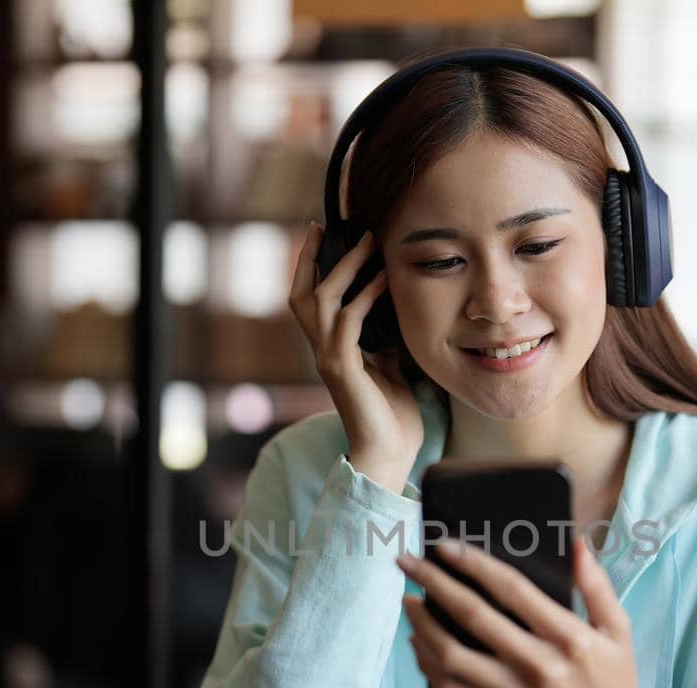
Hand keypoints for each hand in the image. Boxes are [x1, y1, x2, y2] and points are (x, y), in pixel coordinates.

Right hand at [289, 222, 423, 493]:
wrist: (389, 453)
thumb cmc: (392, 416)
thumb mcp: (391, 367)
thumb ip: (385, 342)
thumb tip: (394, 313)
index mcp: (330, 349)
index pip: (309, 301)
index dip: (310, 268)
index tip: (321, 235)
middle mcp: (322, 351)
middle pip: (301, 293)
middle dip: (310, 257)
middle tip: (324, 226)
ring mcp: (329, 358)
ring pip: (322, 300)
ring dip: (345, 267)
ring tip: (367, 242)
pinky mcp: (343, 369)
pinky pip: (349, 321)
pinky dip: (366, 296)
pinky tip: (383, 279)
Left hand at [396, 537, 674, 687]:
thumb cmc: (616, 682)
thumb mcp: (618, 630)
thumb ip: (596, 585)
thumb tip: (576, 544)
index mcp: (569, 638)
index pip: (512, 590)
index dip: (475, 564)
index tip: (446, 546)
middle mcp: (538, 665)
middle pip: (473, 617)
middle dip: (434, 584)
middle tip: (407, 563)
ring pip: (453, 657)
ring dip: (423, 626)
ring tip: (408, 601)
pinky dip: (428, 666)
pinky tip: (418, 644)